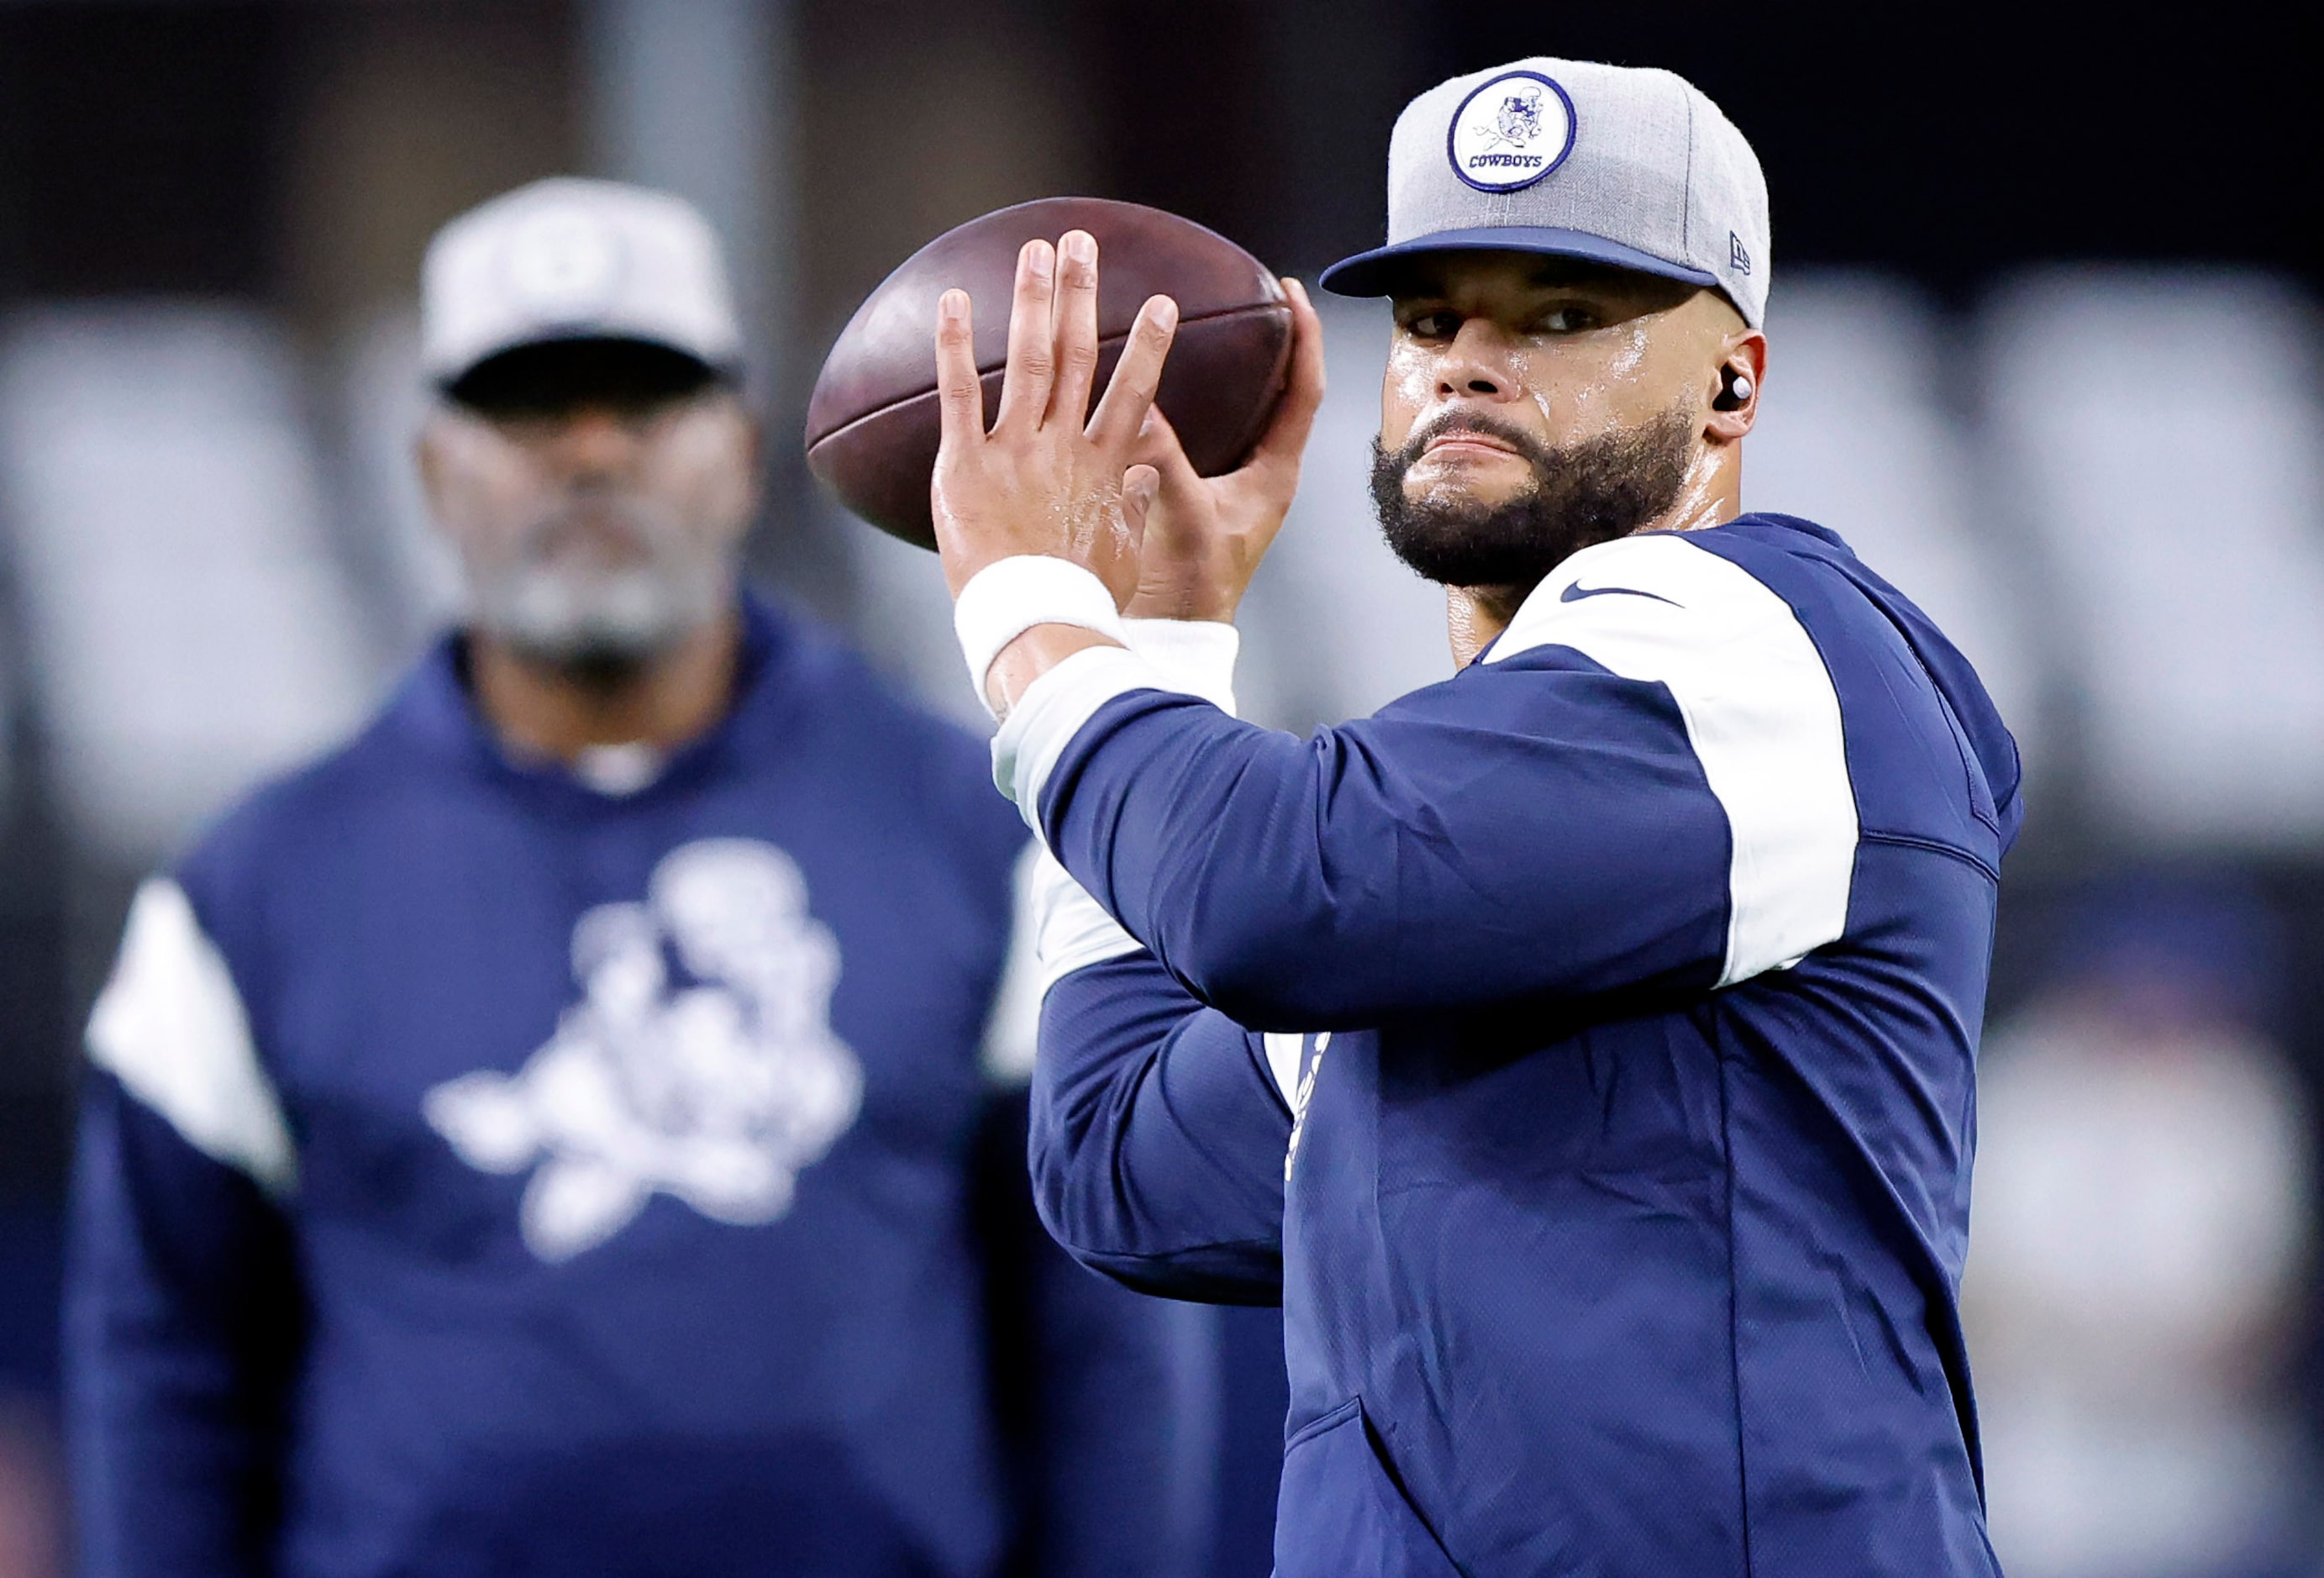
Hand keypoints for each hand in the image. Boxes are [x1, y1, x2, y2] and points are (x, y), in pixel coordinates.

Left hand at [929, 230, 1179, 606]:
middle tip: (1082, 242)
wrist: (1033, 624)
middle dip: (1082, 293)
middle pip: (1079, 355)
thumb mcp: (1120, 554)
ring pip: (1028, 360)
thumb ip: (1132, 508)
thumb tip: (1144, 476)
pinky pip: (958, 393)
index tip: (1164, 302)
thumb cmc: (1081, 600)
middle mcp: (1063, 447)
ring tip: (1034, 249)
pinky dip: (957, 344)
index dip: (1149, 343)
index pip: (1134, 390)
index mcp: (1106, 467)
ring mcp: (1015, 451)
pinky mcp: (965, 465)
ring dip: (1032, 300)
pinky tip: (956, 298)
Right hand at [1124, 277, 1326, 623]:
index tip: (1293, 291)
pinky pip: (1212, 429)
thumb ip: (1166, 463)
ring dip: (1243, 367)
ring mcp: (1237, 483)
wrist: (1173, 635)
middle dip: (1276, 340)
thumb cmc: (1192, 590)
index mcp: (1275, 476)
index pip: (1305, 392)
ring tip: (1221, 324)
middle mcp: (1263, 474)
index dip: (1306, 338)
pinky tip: (1169, 378)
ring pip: (1250, 409)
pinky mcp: (1206, 491)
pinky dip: (1203, 397)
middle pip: (1284, 391)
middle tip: (1258, 294)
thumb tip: (1141, 406)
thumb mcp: (1184, 519)